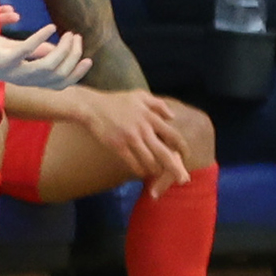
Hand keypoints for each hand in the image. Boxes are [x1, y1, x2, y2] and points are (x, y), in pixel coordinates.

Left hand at [0, 21, 91, 88]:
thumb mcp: (14, 51)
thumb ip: (35, 52)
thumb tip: (55, 49)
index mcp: (26, 78)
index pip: (59, 84)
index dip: (76, 74)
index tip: (89, 60)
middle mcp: (21, 78)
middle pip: (58, 75)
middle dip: (73, 57)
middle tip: (76, 37)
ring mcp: (12, 69)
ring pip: (48, 66)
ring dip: (63, 49)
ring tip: (67, 33)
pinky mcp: (3, 58)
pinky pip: (27, 50)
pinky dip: (41, 38)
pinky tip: (50, 27)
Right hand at [74, 88, 192, 193]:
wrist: (91, 106)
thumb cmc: (115, 101)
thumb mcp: (139, 96)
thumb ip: (158, 104)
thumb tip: (172, 117)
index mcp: (150, 117)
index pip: (173, 135)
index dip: (182, 148)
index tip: (185, 156)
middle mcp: (143, 129)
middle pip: (165, 153)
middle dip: (176, 168)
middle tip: (183, 179)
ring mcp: (130, 138)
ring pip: (149, 161)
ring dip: (155, 170)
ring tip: (157, 174)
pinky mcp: (117, 145)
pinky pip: (132, 163)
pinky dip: (139, 170)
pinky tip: (142, 173)